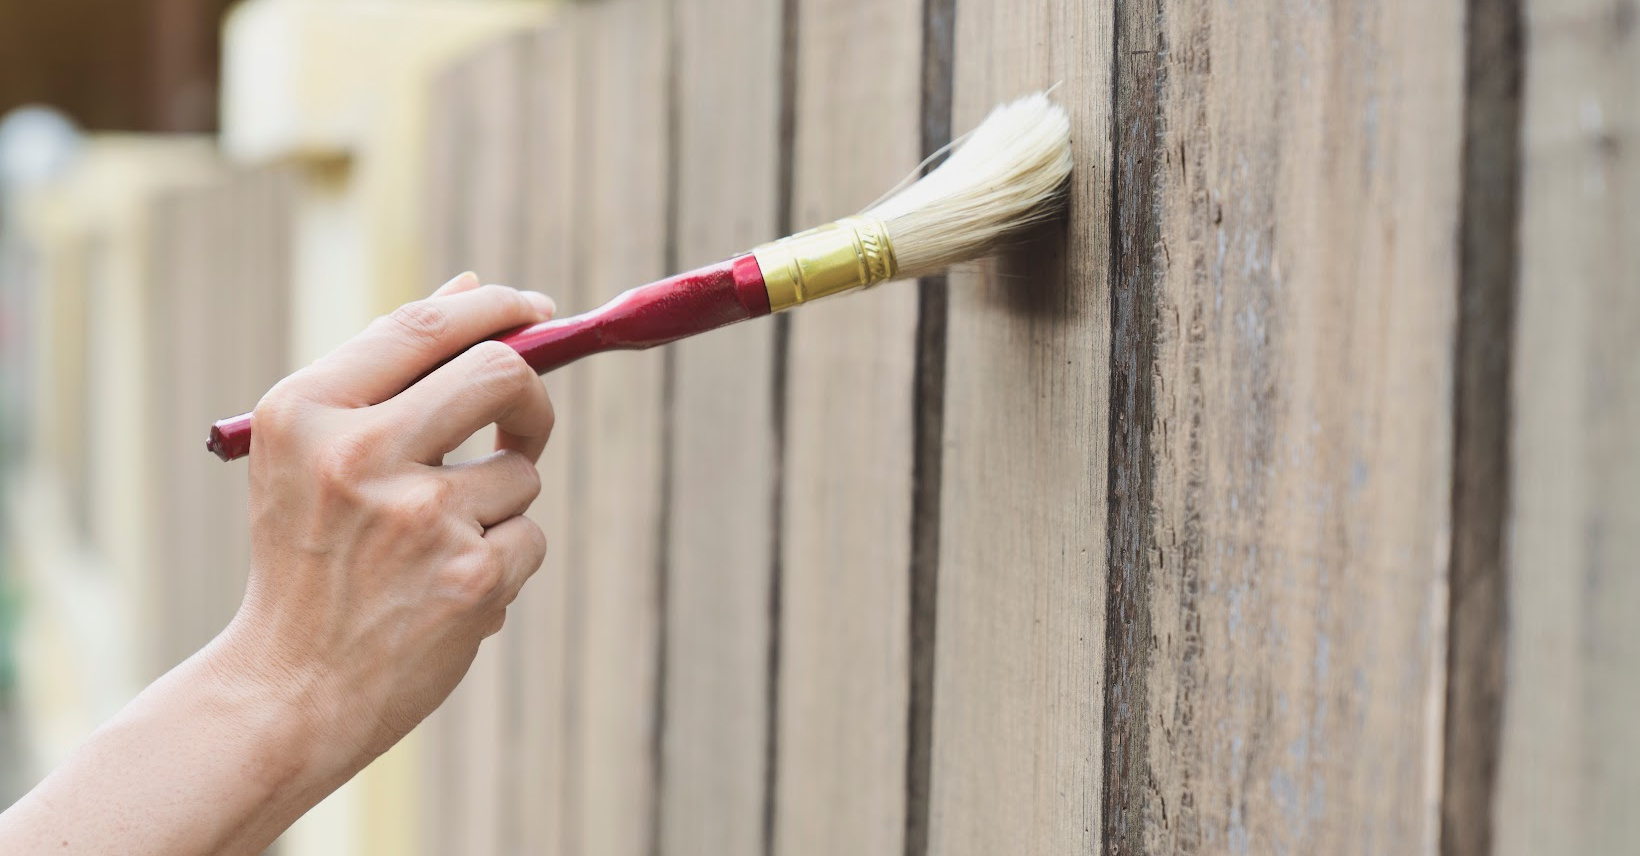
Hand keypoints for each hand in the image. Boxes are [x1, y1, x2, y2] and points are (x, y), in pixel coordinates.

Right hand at [219, 272, 556, 771]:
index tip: (534, 311)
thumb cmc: (308, 560)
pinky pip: (528, 538)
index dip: (494, 308)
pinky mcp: (469, 578)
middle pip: (499, 373)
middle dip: (531, 396)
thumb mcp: (312, 456)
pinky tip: (445, 595)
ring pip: (521, 473)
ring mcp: (419, 518)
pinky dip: (503, 563)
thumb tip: (471, 288)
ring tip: (435, 552)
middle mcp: (358, 456)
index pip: (423, 326)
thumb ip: (388, 372)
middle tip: (525, 425)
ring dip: (500, 507)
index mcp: (306, 413)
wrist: (288, 690)